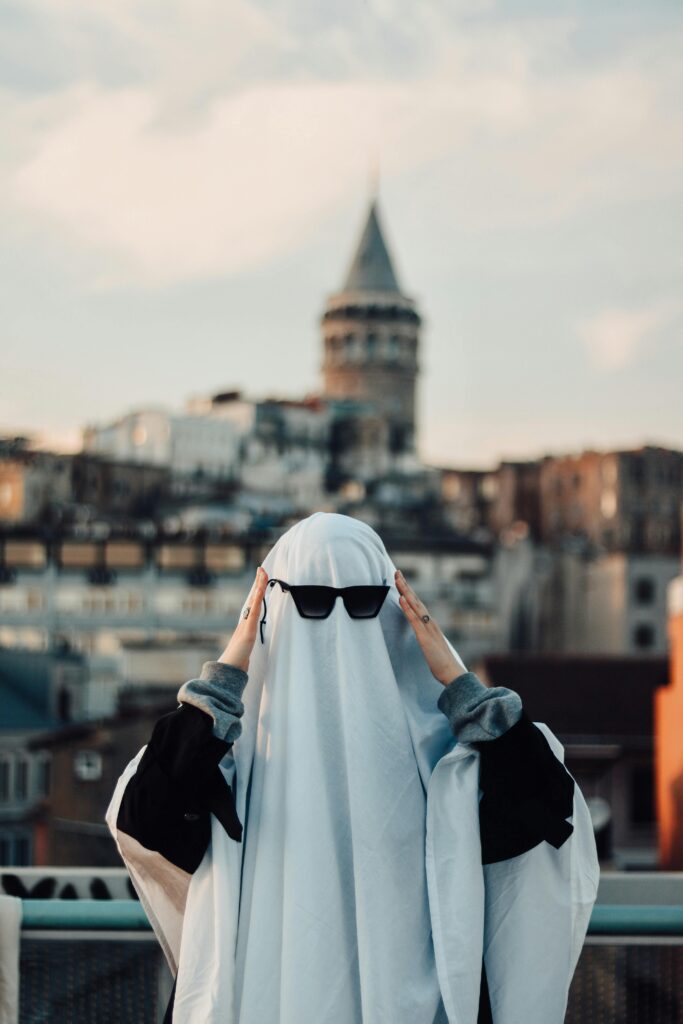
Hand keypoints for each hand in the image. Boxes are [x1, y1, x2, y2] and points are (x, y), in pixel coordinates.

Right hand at [218, 567, 268, 671]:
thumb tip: (249, 637)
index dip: (257, 589)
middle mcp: (245, 620)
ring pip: (254, 602)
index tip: (261, 576)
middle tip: (261, 568)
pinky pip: (254, 613)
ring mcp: (246, 625)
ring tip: (263, 574)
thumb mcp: (246, 644)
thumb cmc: (237, 658)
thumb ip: (247, 639)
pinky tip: (260, 591)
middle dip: (258, 582)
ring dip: (259, 587)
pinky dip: (257, 601)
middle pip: (253, 597)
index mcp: (246, 622)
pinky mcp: (248, 631)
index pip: (253, 602)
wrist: (229, 669)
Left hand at [394, 569, 466, 686]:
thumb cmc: (441, 661)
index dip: (408, 591)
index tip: (401, 580)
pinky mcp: (424, 637)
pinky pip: (414, 620)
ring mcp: (428, 628)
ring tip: (397, 579)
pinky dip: (407, 608)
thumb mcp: (430, 645)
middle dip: (405, 585)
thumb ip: (426, 636)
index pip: (417, 604)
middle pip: (416, 600)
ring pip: (415, 606)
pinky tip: (402, 599)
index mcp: (430, 624)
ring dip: (405, 591)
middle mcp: (430, 622)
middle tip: (397, 572)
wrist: (452, 673)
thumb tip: (420, 631)